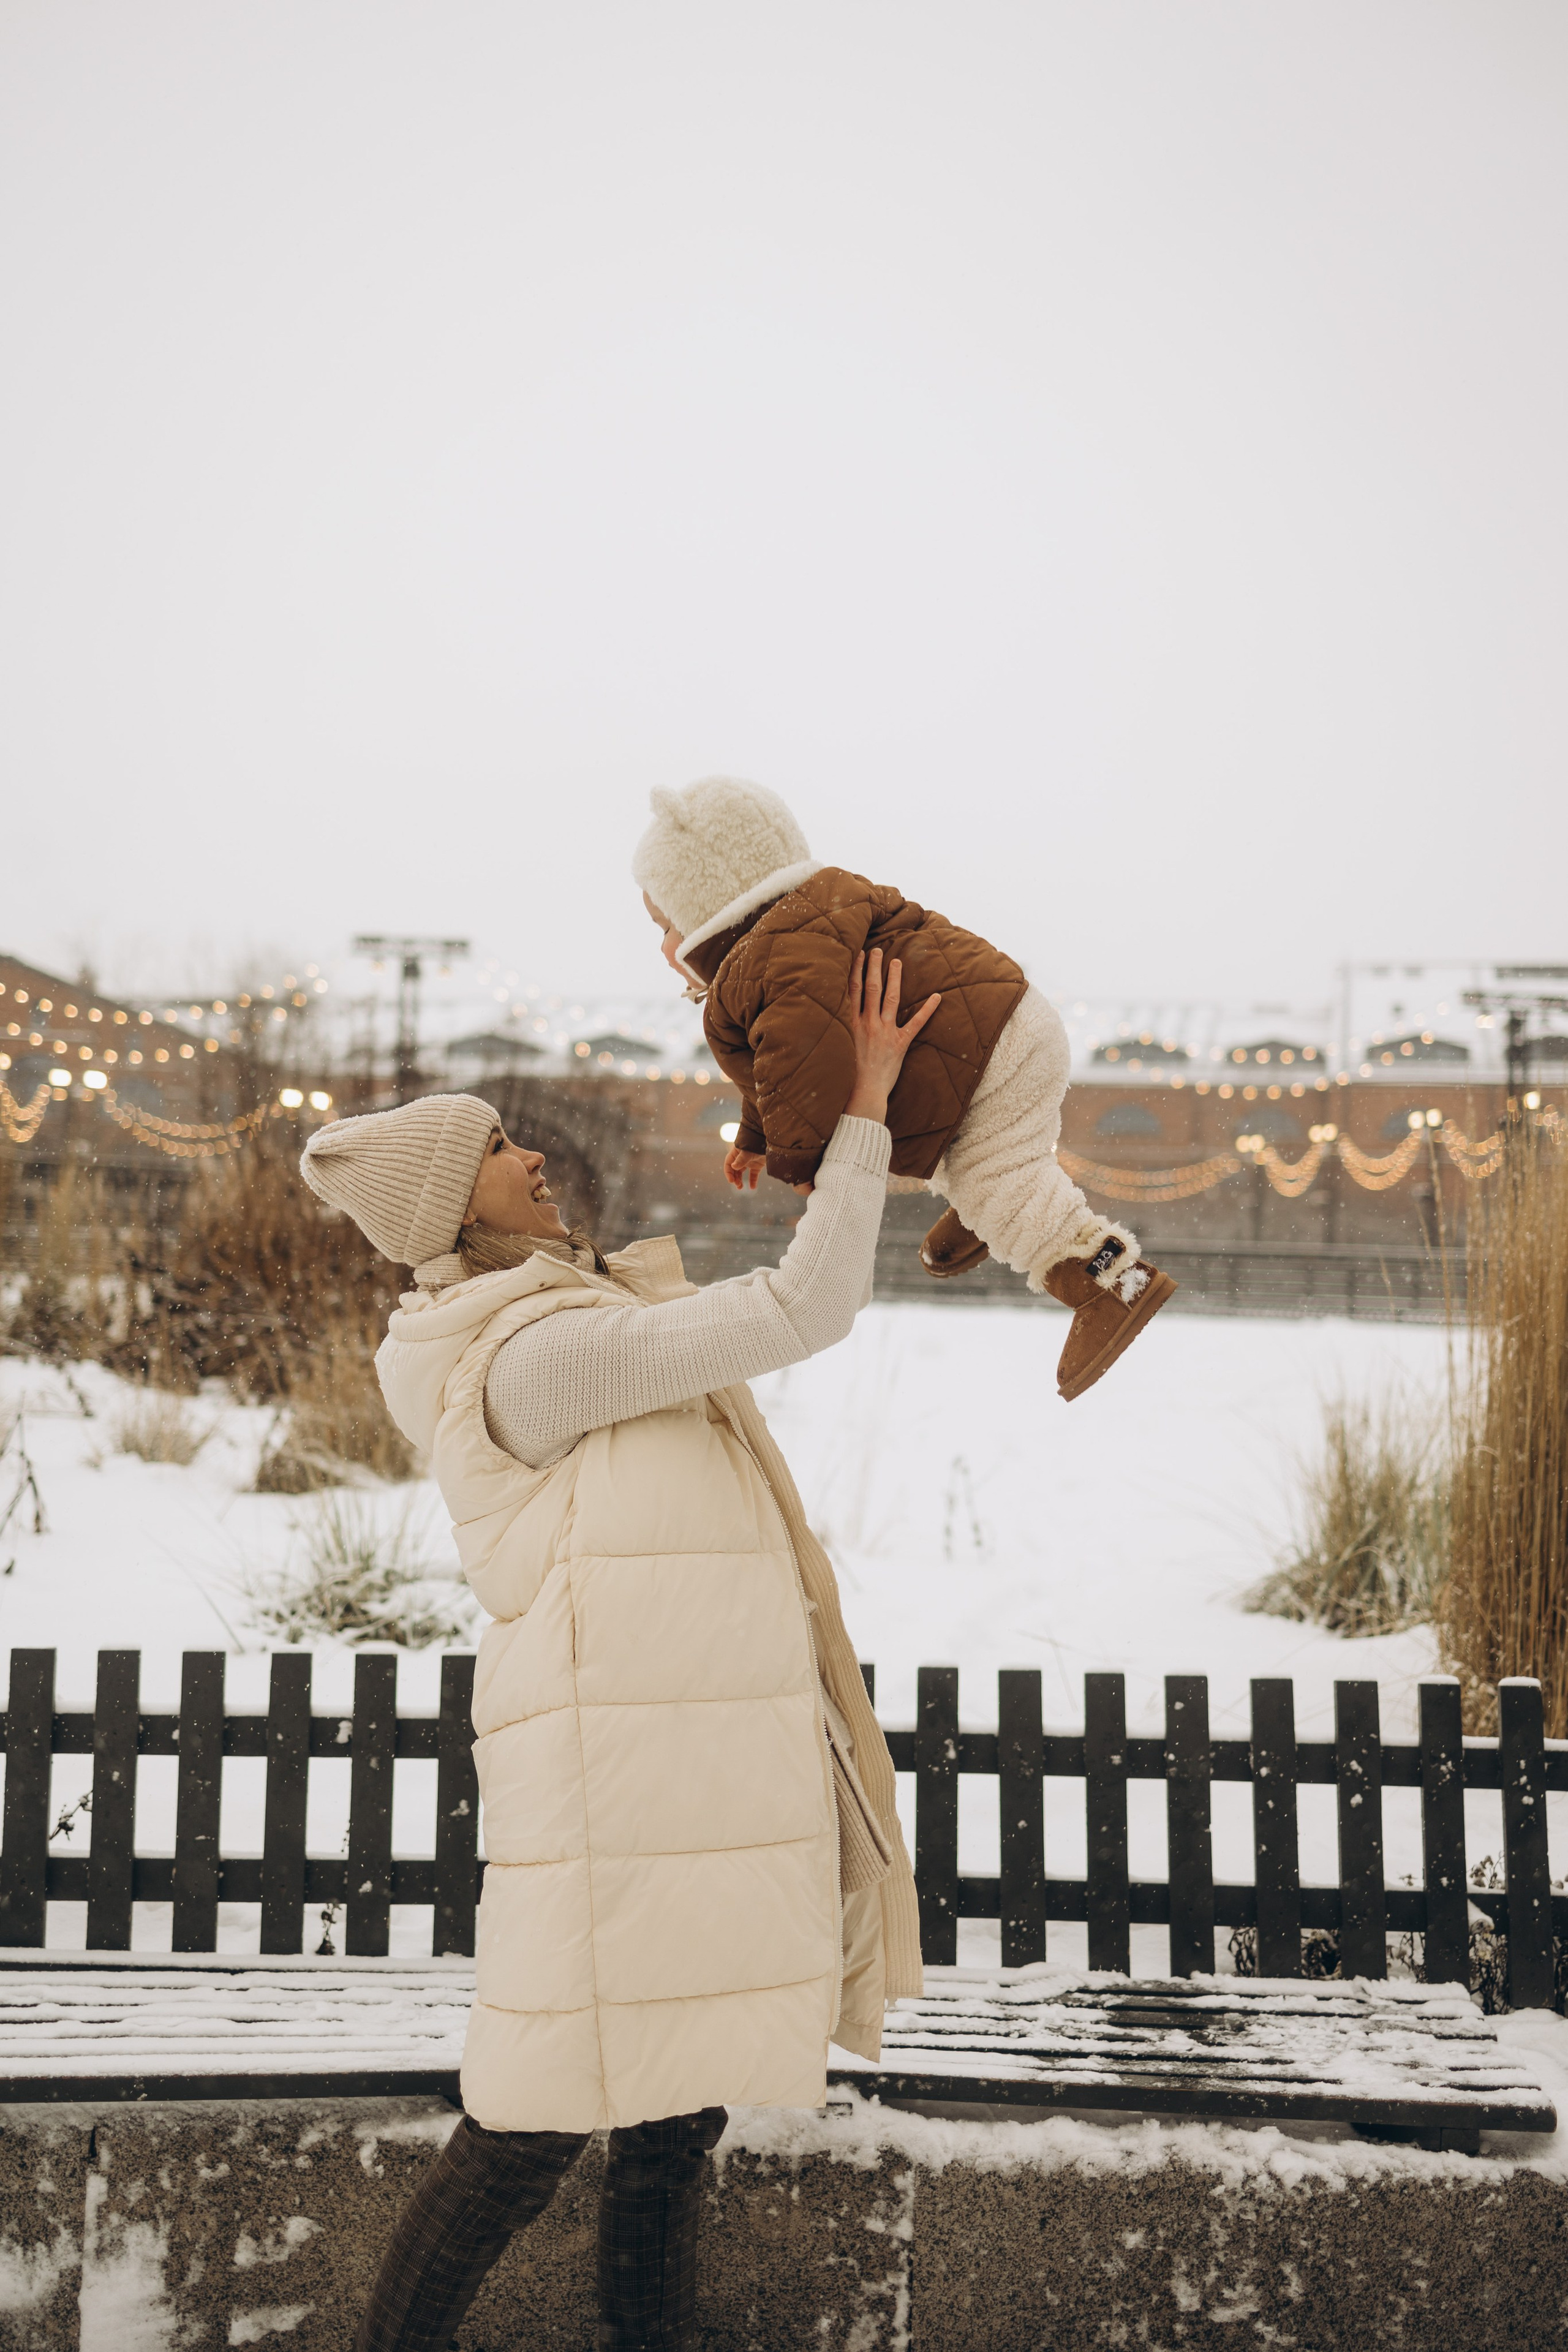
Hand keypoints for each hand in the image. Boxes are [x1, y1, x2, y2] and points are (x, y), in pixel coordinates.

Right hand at [724, 1144, 766, 1190]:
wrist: (770, 1142)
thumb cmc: (757, 1143)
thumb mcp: (748, 1152)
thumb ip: (741, 1159)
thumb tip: (733, 1166)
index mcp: (736, 1153)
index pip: (728, 1164)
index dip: (728, 1173)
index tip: (731, 1181)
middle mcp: (741, 1158)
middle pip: (734, 1170)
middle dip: (734, 1178)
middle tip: (738, 1185)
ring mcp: (749, 1162)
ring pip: (741, 1173)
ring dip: (740, 1180)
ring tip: (740, 1187)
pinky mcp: (757, 1165)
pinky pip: (753, 1175)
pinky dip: (753, 1181)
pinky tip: (752, 1187)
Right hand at [843, 948, 940, 1124]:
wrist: (861, 1094)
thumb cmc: (846, 1074)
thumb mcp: (837, 1047)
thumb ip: (838, 1029)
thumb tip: (832, 1014)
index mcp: (850, 1024)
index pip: (853, 991)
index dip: (856, 971)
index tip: (858, 955)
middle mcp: (867, 1024)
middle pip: (871, 989)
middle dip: (874, 967)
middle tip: (877, 950)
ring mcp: (885, 1032)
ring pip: (890, 999)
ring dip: (894, 978)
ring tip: (896, 961)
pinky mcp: (900, 1044)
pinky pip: (916, 1023)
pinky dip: (928, 1010)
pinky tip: (937, 997)